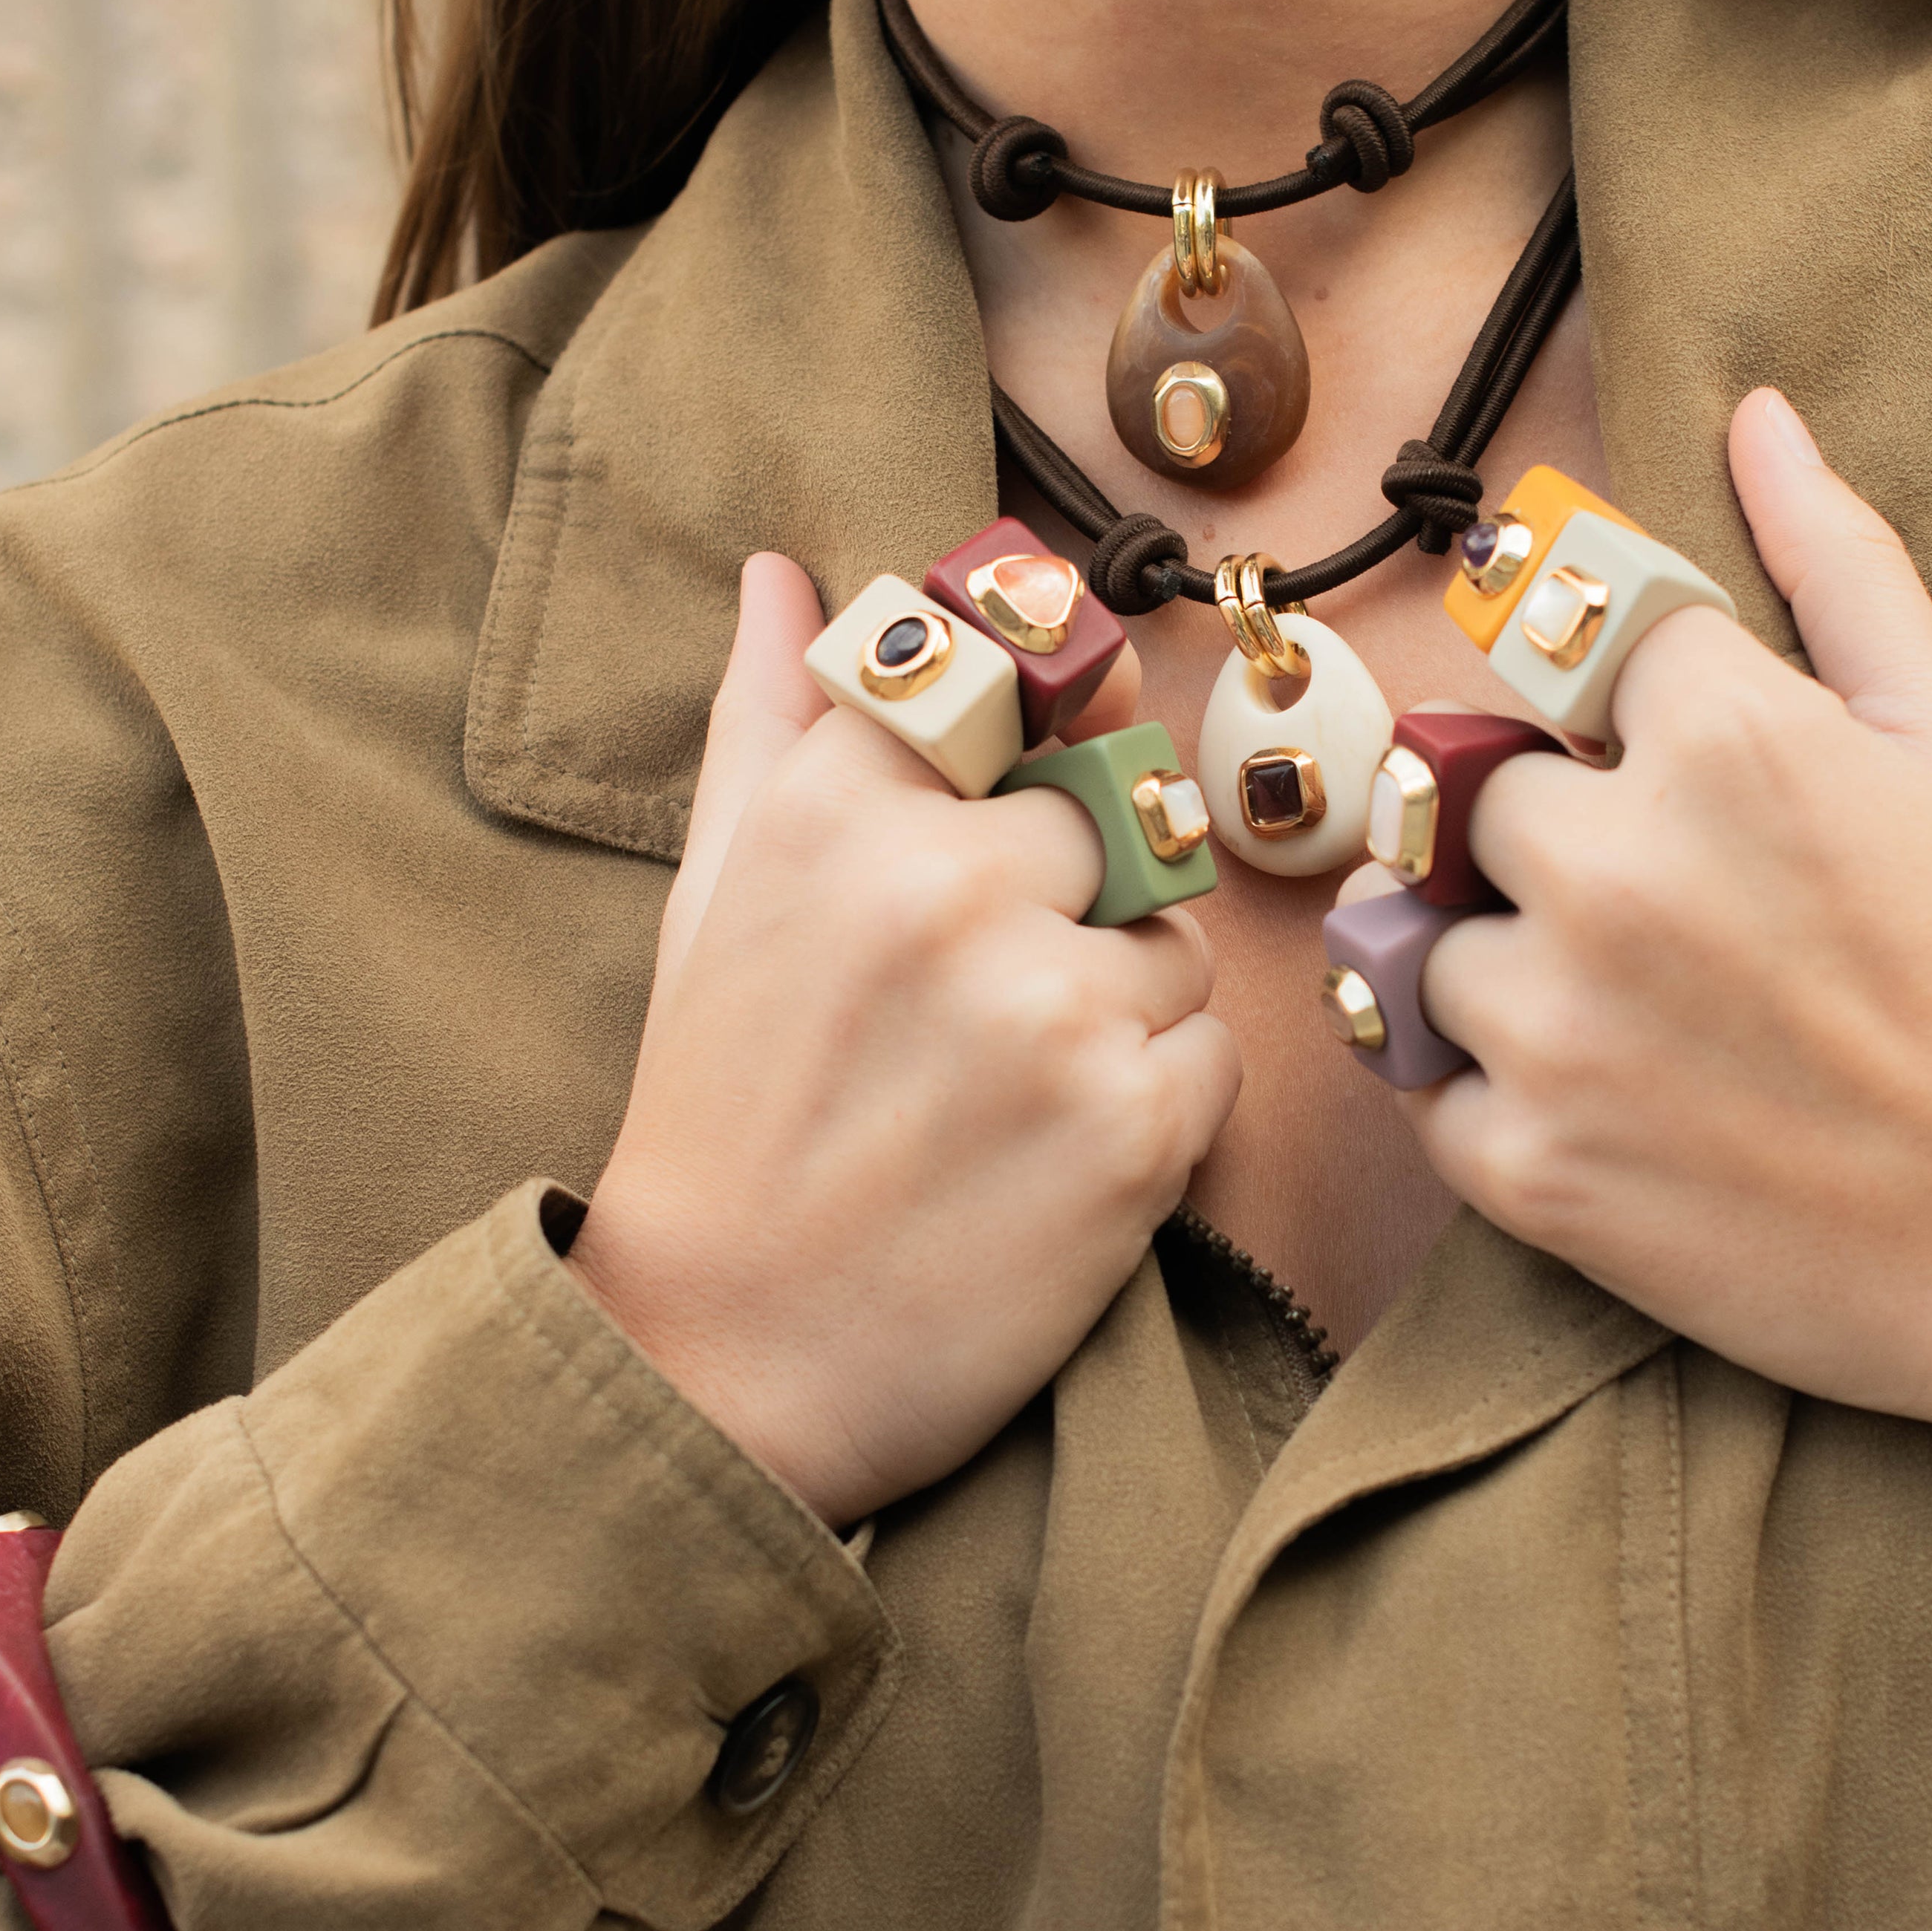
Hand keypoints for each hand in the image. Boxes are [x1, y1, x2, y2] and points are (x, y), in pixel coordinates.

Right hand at [566, 556, 1239, 1524]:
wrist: (726, 1355)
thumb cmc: (722, 1115)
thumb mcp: (715, 896)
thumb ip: (769, 722)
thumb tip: (786, 575)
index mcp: (841, 805)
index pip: (1013, 682)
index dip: (1022, 756)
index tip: (997, 815)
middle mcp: (950, 883)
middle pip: (1117, 818)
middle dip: (1071, 904)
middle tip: (969, 1016)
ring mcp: (1051, 1006)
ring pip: (1175, 947)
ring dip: (1117, 1016)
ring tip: (996, 1103)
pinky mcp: (1135, 1128)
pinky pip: (1215, 1059)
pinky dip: (1157, 1113)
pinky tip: (1047, 1165)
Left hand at [1408, 389, 1931, 1531]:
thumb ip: (1841, 565)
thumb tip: (1756, 415)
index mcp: (1718, 736)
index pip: (1567, 642)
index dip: (1624, 708)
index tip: (1682, 773)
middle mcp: (1610, 867)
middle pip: (1476, 793)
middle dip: (1554, 836)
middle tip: (1681, 920)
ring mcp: (1555, 1027)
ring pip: (1432, 940)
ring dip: (1508, 968)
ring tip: (1651, 1026)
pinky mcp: (1526, 1170)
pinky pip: (1427, 1089)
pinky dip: (1494, 1096)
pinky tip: (1614, 1107)